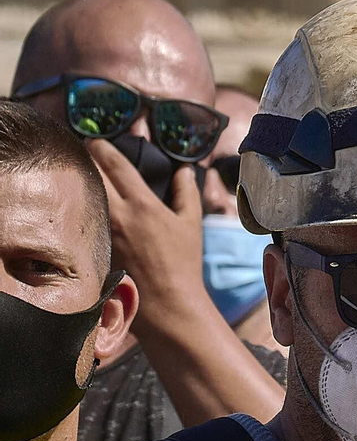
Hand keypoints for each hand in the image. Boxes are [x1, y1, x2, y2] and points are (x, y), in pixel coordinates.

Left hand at [87, 140, 205, 328]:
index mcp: (143, 204)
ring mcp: (103, 232)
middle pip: (92, 177)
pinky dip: (83, 206)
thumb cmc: (183, 263)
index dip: (104, 149)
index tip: (97, 140)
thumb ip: (187, 193)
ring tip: (81, 172)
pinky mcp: (95, 247)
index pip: (117, 167)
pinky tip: (82, 203)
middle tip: (83, 150)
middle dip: (85, 160)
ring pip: (84, 196)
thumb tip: (185, 171)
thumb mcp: (191, 224)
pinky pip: (85, 219)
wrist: (166, 300)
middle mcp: (118, 214)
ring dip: (82, 181)